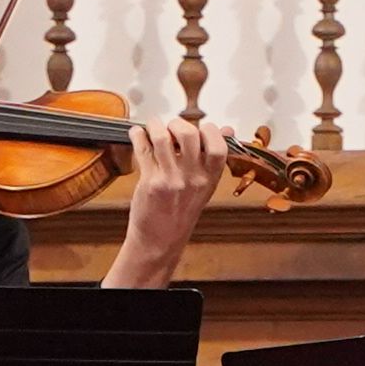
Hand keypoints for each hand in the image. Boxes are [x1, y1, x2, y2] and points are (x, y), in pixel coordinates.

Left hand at [106, 118, 222, 291]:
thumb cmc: (181, 213)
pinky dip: (137, 136)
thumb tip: (227, 130)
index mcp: (210, 178)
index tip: (198, 129)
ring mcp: (171, 180)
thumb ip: (213, 158)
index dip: (208, 130)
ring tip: (152, 128)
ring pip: (163, 138)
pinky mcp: (150, 182)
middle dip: (176, 124)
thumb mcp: (205, 187)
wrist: (160, 241)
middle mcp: (193, 179)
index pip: (218, 145)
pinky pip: (143, 149)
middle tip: (170, 128)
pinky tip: (137, 134)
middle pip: (189, 134)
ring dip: (155, 126)